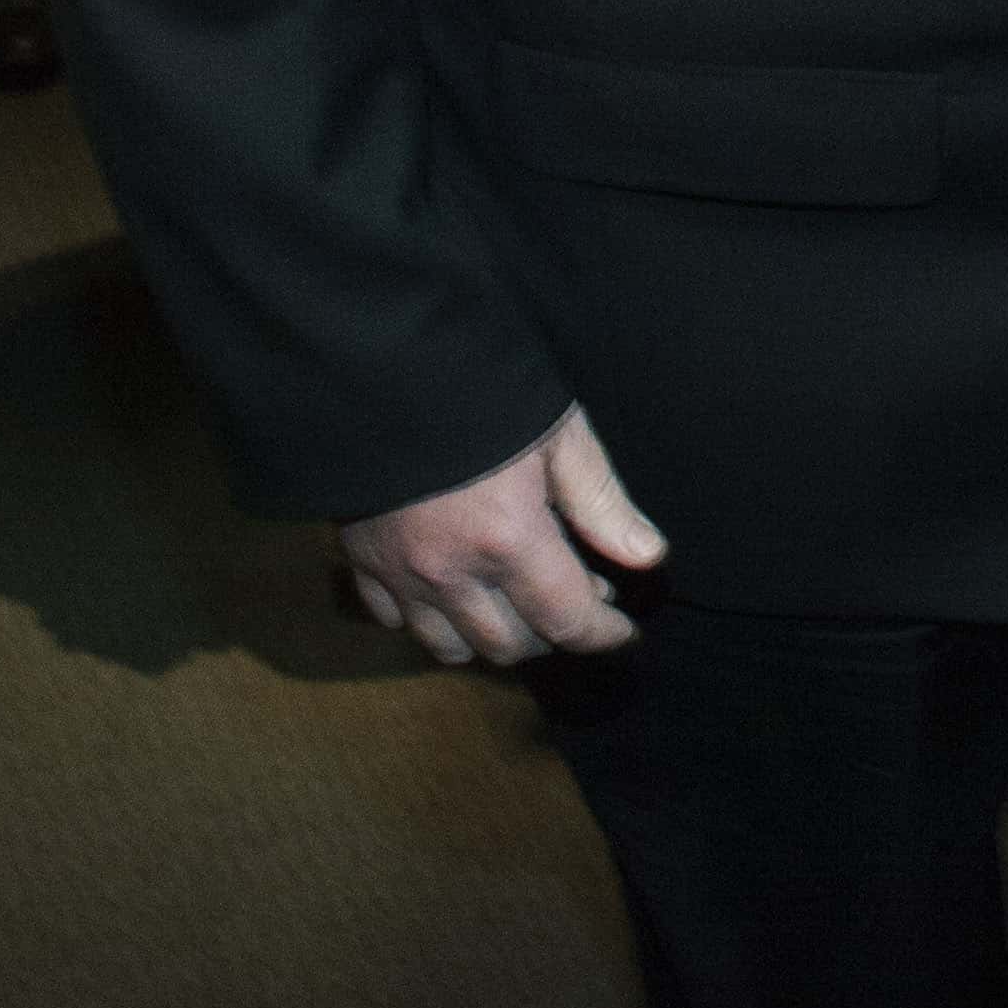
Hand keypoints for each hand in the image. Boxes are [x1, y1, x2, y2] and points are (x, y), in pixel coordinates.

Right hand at [344, 404, 665, 665]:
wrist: (379, 360)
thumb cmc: (479, 385)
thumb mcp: (556, 432)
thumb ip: (600, 501)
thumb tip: (646, 555)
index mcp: (508, 539)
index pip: (566, 619)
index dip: (603, 634)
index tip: (624, 632)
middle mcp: (452, 571)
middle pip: (509, 644)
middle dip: (550, 633)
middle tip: (574, 596)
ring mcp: (401, 571)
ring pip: (449, 646)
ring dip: (490, 636)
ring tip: (515, 602)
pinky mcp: (362, 559)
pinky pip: (395, 621)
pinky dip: (429, 619)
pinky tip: (451, 589)